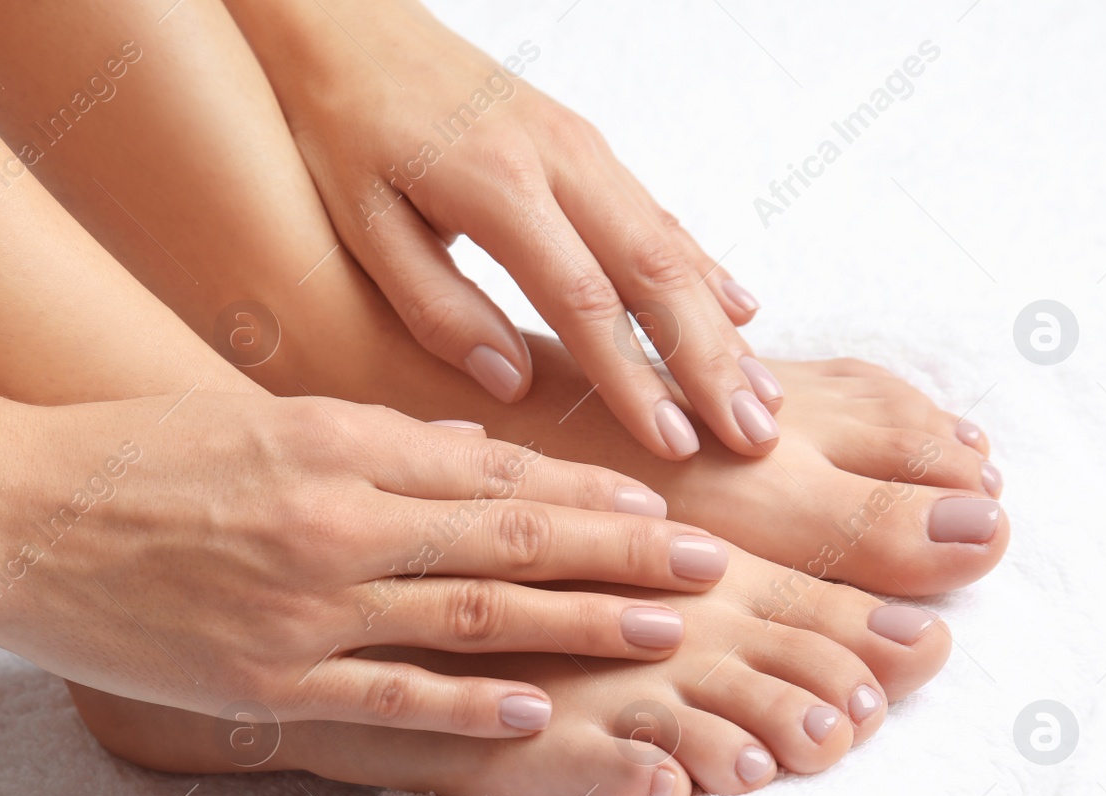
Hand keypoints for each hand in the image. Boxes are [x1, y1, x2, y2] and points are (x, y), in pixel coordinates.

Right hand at [0, 391, 730, 736]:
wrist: (10, 514)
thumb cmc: (136, 454)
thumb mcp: (262, 415)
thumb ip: (376, 436)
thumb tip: (474, 451)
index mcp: (339, 450)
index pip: (496, 476)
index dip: (589, 493)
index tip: (661, 503)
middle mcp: (338, 525)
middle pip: (510, 544)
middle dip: (621, 556)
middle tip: (708, 567)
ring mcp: (306, 609)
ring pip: (473, 618)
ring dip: (578, 625)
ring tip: (661, 631)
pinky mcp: (266, 679)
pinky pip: (389, 695)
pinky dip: (469, 702)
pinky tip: (537, 708)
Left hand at [226, 0, 782, 460]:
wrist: (349, 27)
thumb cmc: (343, 131)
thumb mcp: (364, 227)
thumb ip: (437, 307)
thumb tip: (513, 383)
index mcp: (498, 188)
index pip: (585, 301)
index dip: (633, 378)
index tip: (673, 443)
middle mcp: (559, 160)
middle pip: (655, 273)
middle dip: (710, 362)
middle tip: (754, 437)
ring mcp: (582, 147)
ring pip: (671, 243)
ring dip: (721, 325)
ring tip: (762, 395)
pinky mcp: (586, 144)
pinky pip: (657, 213)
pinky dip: (704, 267)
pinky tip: (740, 310)